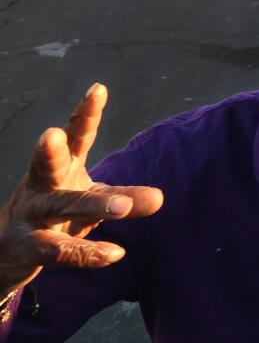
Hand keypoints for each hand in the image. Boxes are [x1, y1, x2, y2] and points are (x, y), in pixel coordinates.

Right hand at [0, 84, 162, 293]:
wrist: (12, 250)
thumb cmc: (59, 210)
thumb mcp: (91, 198)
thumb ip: (124, 195)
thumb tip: (160, 198)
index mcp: (62, 166)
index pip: (76, 135)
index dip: (85, 113)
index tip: (98, 89)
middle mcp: (43, 186)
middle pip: (48, 165)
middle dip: (50, 150)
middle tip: (53, 133)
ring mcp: (34, 216)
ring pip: (59, 208)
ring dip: (91, 206)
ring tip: (122, 208)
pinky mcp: (32, 247)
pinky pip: (60, 250)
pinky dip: (88, 253)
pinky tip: (115, 253)